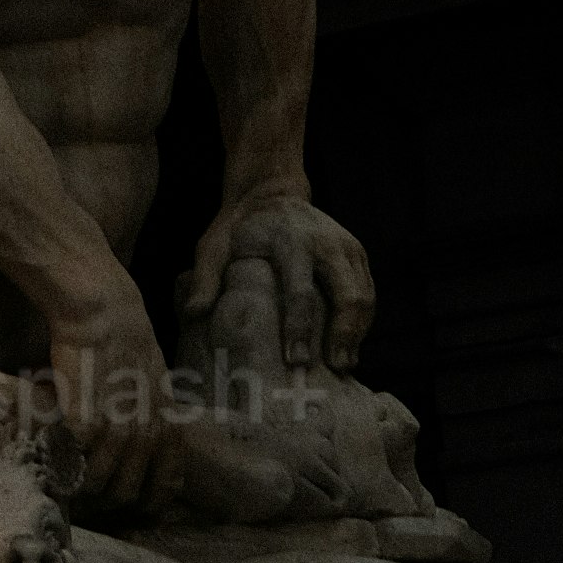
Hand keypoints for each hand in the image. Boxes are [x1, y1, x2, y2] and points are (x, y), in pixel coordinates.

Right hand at [38, 294, 171, 507]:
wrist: (104, 314)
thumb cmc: (129, 344)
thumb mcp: (158, 387)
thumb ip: (155, 420)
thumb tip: (144, 450)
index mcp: (167, 430)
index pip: (164, 487)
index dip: (148, 504)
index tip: (132, 506)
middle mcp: (145, 437)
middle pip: (126, 494)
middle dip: (108, 498)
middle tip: (92, 488)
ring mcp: (114, 432)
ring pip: (97, 484)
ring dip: (82, 483)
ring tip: (71, 472)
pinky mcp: (84, 424)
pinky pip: (74, 461)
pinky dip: (64, 463)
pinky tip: (58, 454)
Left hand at [180, 188, 375, 395]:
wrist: (271, 194)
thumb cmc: (240, 229)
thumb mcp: (214, 245)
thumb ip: (205, 277)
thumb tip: (194, 314)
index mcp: (290, 240)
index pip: (300, 290)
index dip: (300, 328)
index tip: (296, 360)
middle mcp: (325, 242)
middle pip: (346, 294)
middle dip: (343, 334)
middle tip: (335, 369)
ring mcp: (346, 246)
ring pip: (364, 295)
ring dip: (357, 333)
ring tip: (344, 365)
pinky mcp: (357, 254)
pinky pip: (368, 292)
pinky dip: (363, 322)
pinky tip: (351, 347)